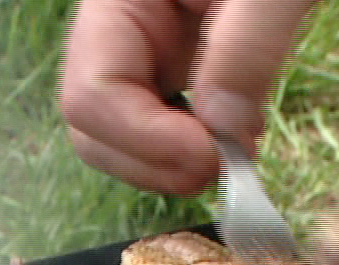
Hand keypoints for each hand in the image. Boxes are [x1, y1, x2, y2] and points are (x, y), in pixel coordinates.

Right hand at [59, 0, 319, 195]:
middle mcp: (120, 27)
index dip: (143, 140)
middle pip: (91, 128)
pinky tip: (237, 134)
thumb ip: (247, 46)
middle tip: (224, 163)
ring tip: (238, 146)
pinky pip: (160, 128)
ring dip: (172, 164)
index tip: (212, 155)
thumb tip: (221, 130)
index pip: (90, 93)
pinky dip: (191, 151)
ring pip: (120, 138)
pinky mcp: (176, 66)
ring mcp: (145, 50)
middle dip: (152, 162)